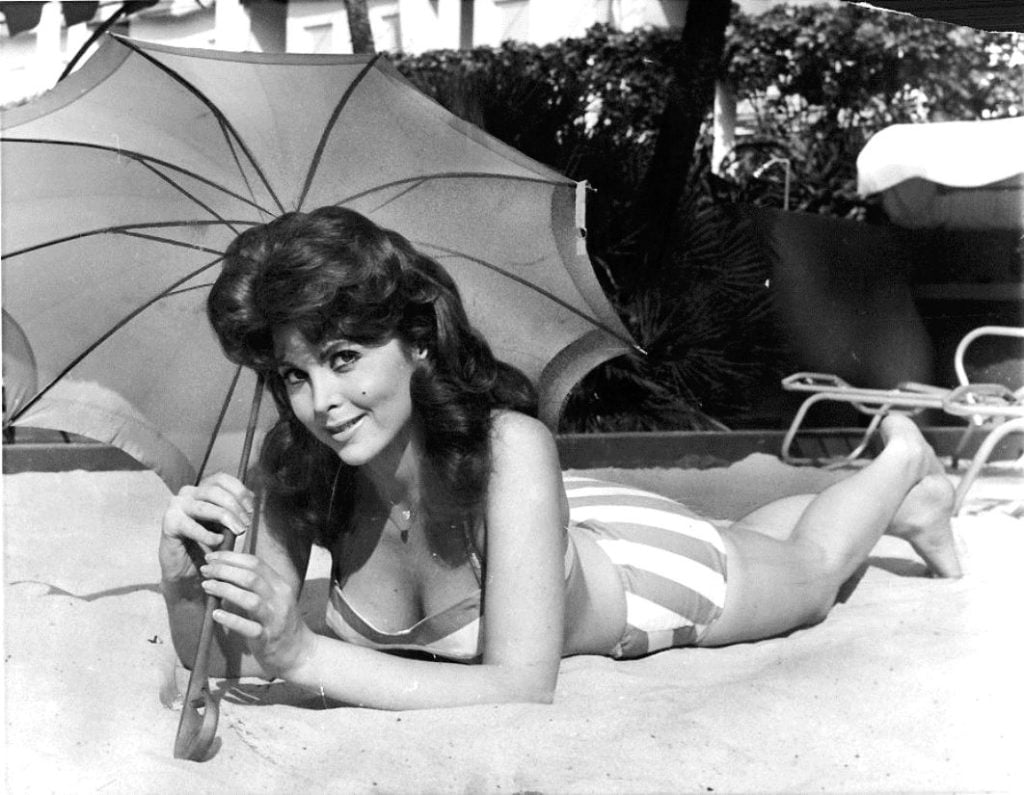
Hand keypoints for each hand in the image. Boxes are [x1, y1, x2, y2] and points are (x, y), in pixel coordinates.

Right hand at [159, 472, 253, 583]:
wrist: (185, 569)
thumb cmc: (206, 544)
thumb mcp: (225, 524)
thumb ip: (235, 510)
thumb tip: (251, 498)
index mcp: (201, 490)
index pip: (221, 479)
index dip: (239, 491)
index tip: (250, 508)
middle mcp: (187, 494)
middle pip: (215, 491)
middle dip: (235, 507)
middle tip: (245, 523)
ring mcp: (176, 507)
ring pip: (205, 507)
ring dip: (226, 518)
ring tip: (238, 531)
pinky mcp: (169, 524)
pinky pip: (192, 527)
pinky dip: (208, 535)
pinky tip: (218, 541)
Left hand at [200, 550, 314, 678]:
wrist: (299, 653)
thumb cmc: (280, 623)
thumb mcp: (274, 598)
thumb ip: (256, 585)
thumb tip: (225, 570)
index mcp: (280, 585)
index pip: (255, 563)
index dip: (231, 557)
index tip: (212, 557)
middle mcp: (280, 599)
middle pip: (251, 577)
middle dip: (224, 570)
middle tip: (205, 569)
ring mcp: (274, 619)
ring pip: (250, 599)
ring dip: (225, 590)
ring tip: (207, 586)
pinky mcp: (267, 639)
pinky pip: (248, 628)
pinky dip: (231, 619)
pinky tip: (216, 614)